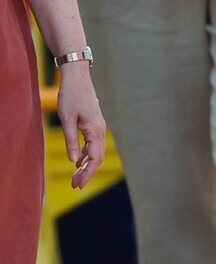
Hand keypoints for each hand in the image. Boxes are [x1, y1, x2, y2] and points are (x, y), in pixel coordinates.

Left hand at [56, 63, 105, 188]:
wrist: (77, 78)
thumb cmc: (71, 96)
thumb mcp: (67, 119)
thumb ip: (71, 140)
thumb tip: (73, 160)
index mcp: (95, 131)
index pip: (94, 158)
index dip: (87, 173)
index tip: (78, 185)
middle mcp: (100, 131)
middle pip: (97, 158)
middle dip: (87, 173)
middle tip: (75, 185)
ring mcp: (98, 127)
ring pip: (95, 152)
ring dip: (86, 165)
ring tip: (75, 177)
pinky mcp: (94, 125)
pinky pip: (92, 144)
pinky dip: (85, 155)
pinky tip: (77, 161)